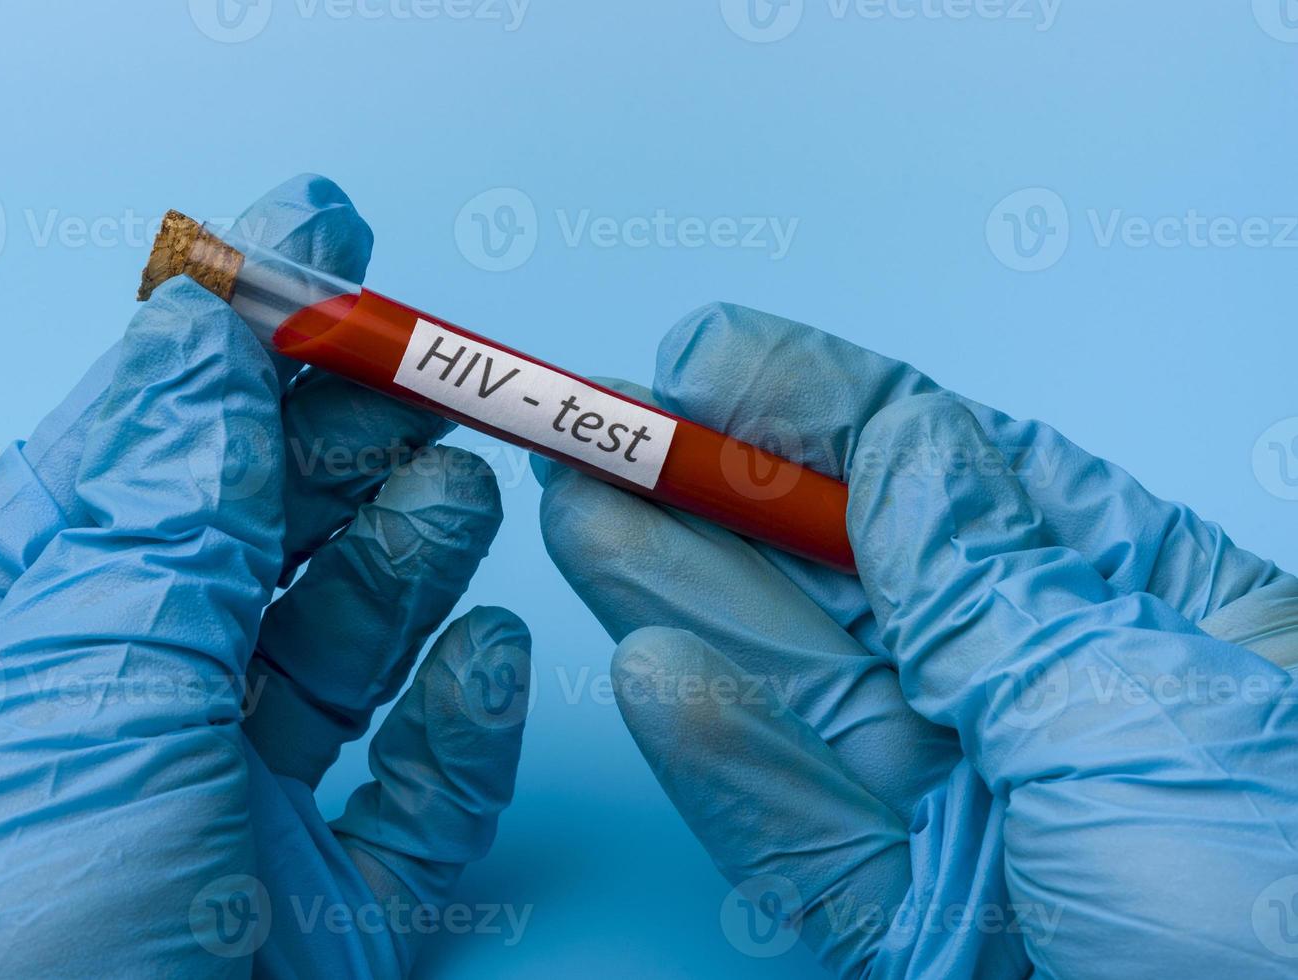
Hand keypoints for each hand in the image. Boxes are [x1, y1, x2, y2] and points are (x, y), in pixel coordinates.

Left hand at [0, 175, 531, 977]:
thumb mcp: (63, 700)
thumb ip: (152, 517)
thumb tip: (195, 337)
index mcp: (6, 659)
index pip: (126, 454)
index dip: (217, 336)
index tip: (309, 239)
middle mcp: (120, 731)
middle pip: (249, 541)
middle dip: (336, 434)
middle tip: (425, 356)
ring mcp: (229, 833)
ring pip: (340, 658)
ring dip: (405, 557)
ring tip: (459, 482)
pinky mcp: (331, 929)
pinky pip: (414, 806)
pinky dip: (458, 725)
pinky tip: (482, 657)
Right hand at [536, 302, 1297, 976]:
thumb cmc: (1294, 925)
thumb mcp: (1141, 714)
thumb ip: (992, 584)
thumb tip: (897, 440)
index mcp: (1156, 622)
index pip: (966, 478)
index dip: (829, 407)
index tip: (711, 358)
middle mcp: (1050, 706)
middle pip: (857, 580)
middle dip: (722, 499)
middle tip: (600, 433)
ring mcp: (976, 818)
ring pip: (807, 697)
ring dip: (689, 604)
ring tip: (584, 519)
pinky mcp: (911, 926)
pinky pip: (802, 840)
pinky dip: (728, 766)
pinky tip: (656, 677)